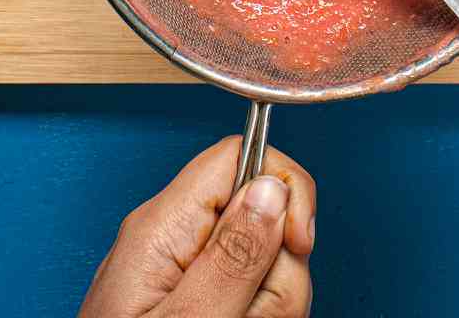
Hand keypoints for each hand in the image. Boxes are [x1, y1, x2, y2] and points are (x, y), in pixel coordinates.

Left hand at [79, 138, 315, 317]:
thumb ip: (231, 255)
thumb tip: (272, 187)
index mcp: (161, 227)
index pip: (240, 156)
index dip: (284, 189)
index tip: (297, 244)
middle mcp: (172, 243)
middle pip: (263, 219)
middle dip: (277, 274)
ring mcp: (184, 278)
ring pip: (266, 268)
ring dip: (269, 309)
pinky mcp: (195, 305)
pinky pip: (250, 299)